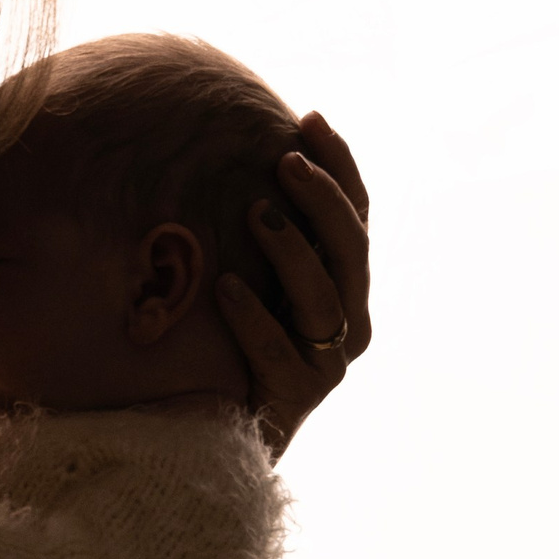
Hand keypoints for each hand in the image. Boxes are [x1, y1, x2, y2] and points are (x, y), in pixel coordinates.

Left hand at [218, 111, 371, 458]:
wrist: (203, 439)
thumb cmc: (219, 347)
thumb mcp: (243, 275)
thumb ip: (253, 229)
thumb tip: (231, 150)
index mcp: (342, 287)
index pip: (354, 216)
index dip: (339, 166)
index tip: (310, 118)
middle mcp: (347, 323)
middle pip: (350, 249)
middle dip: (323, 198)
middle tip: (287, 159)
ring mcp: (325, 365)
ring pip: (323, 298)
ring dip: (291, 250)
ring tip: (257, 211)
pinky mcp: (295, 399)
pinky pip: (278, 352)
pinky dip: (253, 318)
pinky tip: (225, 287)